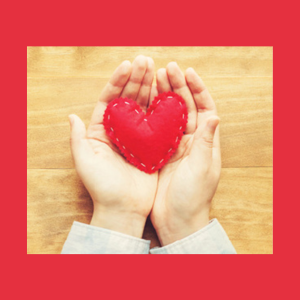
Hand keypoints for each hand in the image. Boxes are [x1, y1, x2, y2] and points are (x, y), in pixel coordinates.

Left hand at [69, 56, 157, 237]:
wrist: (123, 209)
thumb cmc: (102, 187)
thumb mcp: (85, 161)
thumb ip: (77, 138)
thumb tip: (71, 116)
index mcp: (102, 132)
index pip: (109, 100)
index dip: (117, 82)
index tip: (127, 65)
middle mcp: (120, 132)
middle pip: (128, 100)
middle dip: (136, 79)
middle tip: (145, 60)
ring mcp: (137, 137)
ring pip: (143, 108)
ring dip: (149, 89)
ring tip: (156, 69)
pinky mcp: (152, 146)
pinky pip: (157, 123)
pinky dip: (161, 109)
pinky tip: (167, 94)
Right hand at [150, 63, 220, 244]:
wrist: (177, 219)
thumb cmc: (192, 197)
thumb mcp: (201, 168)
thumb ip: (205, 141)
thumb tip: (214, 114)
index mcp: (204, 142)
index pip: (204, 108)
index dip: (197, 89)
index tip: (188, 72)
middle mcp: (190, 140)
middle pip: (185, 107)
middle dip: (177, 87)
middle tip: (166, 68)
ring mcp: (173, 145)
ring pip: (168, 114)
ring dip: (163, 96)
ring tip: (154, 78)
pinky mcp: (159, 152)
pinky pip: (155, 128)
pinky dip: (150, 113)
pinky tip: (143, 101)